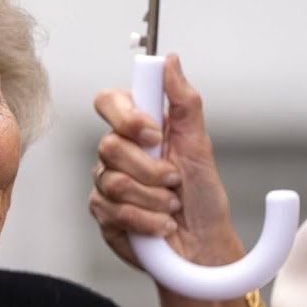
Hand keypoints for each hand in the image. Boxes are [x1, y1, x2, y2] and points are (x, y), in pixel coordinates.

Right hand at [88, 54, 243, 277]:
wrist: (202, 246)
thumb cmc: (202, 198)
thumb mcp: (200, 145)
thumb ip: (183, 102)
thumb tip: (170, 61)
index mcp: (137, 129)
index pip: (108, 102)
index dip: (126, 116)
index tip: (154, 134)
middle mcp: (116, 154)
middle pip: (109, 145)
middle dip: (151, 169)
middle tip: (175, 180)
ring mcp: (105, 184)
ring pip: (113, 181)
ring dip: (153, 198)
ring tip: (172, 206)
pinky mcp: (103, 215)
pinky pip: (114, 211)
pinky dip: (146, 220)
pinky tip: (161, 224)